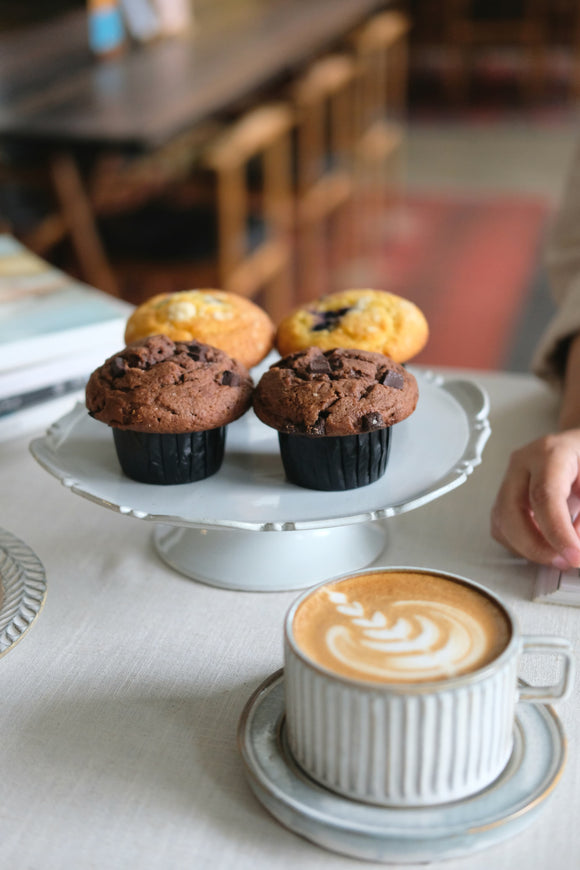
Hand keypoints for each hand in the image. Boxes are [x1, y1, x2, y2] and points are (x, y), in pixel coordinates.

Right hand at [491, 430, 579, 567]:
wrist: (577, 447)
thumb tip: (576, 543)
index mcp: (549, 453)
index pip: (544, 495)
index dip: (557, 531)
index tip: (574, 555)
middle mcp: (522, 465)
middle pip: (512, 512)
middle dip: (537, 547)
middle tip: (566, 561)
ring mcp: (509, 480)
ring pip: (502, 524)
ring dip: (529, 548)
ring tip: (559, 555)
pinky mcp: (504, 496)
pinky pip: (502, 529)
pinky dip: (521, 545)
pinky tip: (544, 545)